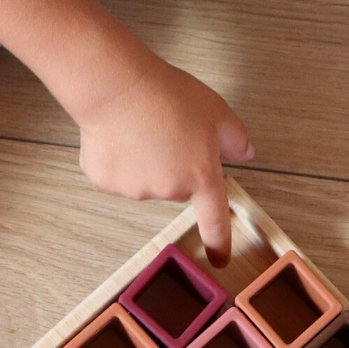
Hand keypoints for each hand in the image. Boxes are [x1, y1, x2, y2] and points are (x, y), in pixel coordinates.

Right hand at [76, 59, 253, 267]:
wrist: (116, 88)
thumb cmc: (166, 95)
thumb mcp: (216, 110)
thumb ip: (235, 137)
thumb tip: (243, 153)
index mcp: (200, 176)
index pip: (214, 220)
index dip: (218, 243)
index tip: (219, 259)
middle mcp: (168, 190)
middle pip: (174, 187)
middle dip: (173, 166)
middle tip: (166, 133)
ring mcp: (134, 189)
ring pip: (143, 181)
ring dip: (144, 162)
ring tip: (139, 129)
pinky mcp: (105, 181)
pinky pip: (115, 175)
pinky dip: (117, 159)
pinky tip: (117, 135)